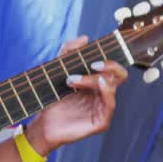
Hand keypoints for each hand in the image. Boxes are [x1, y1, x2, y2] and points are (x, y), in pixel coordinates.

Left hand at [26, 35, 127, 156]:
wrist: (43, 123)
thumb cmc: (52, 99)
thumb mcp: (58, 70)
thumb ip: (68, 51)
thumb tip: (85, 38)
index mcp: (97, 83)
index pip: (113, 68)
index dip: (109, 57)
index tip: (97, 51)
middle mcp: (103, 95)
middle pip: (119, 75)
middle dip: (109, 65)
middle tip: (92, 63)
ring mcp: (103, 109)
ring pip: (111, 87)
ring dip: (92, 79)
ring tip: (71, 80)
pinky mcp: (101, 122)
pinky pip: (110, 105)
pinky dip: (105, 92)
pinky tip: (96, 83)